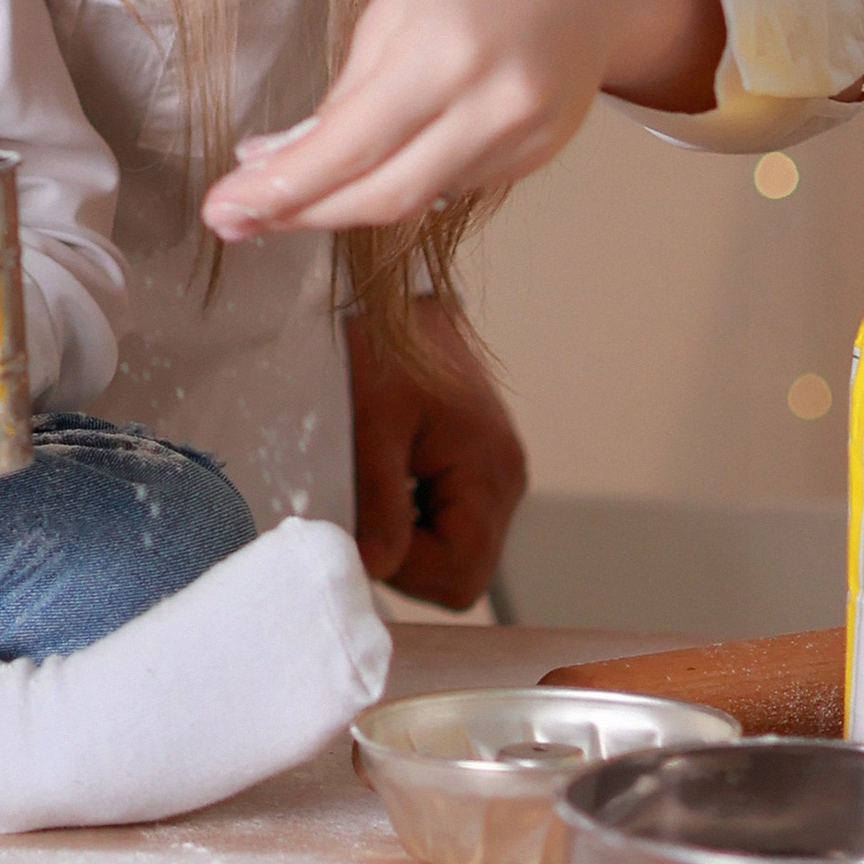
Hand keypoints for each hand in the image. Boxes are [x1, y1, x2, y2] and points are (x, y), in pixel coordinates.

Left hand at [201, 0, 722, 237]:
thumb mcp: (392, 10)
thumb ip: (347, 93)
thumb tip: (281, 159)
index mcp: (441, 55)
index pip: (346, 150)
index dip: (279, 191)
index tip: (223, 209)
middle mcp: (491, 106)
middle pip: (382, 196)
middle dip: (299, 214)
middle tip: (234, 220)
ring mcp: (525, 137)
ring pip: (415, 200)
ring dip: (340, 204)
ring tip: (279, 197)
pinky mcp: (541, 155)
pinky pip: (452, 186)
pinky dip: (399, 183)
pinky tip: (363, 173)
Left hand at [348, 303, 526, 609]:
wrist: (394, 291)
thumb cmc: (383, 345)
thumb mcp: (372, 421)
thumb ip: (378, 499)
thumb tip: (376, 567)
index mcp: (489, 471)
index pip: (462, 572)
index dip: (406, 568)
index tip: (359, 534)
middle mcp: (504, 478)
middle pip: (463, 566)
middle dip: (405, 555)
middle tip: (359, 512)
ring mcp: (493, 471)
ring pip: (455, 546)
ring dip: (407, 534)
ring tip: (369, 487)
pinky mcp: (475, 462)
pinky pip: (449, 516)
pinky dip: (413, 514)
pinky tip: (385, 477)